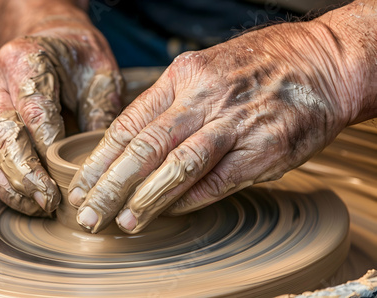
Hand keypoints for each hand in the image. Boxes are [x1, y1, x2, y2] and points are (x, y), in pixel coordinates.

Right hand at [0, 27, 122, 216]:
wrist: (45, 39)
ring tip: (39, 207)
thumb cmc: (76, 57)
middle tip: (49, 201)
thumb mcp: (101, 72)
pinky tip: (26, 200)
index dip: (49, 151)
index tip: (66, 180)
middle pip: (5, 137)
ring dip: (12, 187)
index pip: (35, 114)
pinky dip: (4, 184)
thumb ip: (102, 111)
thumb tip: (102, 162)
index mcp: (23, 61)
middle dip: (27, 176)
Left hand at [68, 18, 371, 232]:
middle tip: (89, 213)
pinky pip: (219, 180)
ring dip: (147, 198)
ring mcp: (236, 123)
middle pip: (146, 147)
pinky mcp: (265, 149)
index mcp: (183, 77)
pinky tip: (170, 213)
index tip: (82, 186)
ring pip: (179, 165)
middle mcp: (205, 98)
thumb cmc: (257, 69)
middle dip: (111, 185)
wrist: (322, 62)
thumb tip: (133, 151)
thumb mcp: (204, 71)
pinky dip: (191, 199)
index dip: (101, 159)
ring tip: (123, 222)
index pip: (130, 124)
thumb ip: (169, 108)